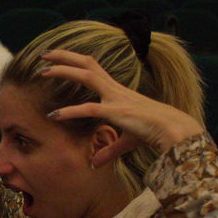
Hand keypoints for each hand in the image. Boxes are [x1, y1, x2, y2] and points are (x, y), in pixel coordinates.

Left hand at [39, 48, 203, 160]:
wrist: (174, 132)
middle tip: (44, 53)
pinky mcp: (117, 112)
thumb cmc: (154, 133)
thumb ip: (108, 151)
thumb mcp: (126, 142)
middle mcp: (115, 89)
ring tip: (43, 70)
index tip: (58, 58)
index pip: (94, 69)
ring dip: (64, 71)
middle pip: (88, 63)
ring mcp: (116, 98)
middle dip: (66, 56)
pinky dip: (70, 111)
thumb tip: (94, 164)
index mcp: (118, 91)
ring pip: (87, 76)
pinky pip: (89, 109)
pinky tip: (53, 115)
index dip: (76, 61)